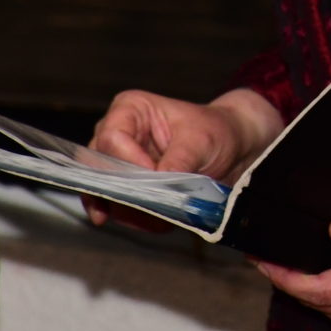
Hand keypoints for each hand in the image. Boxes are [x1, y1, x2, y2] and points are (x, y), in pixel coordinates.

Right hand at [85, 87, 281, 227]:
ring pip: (104, 193)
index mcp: (130, 109)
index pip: (111, 138)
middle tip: (151, 208)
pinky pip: (116, 209)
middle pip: (100, 169)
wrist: (230, 148)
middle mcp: (114, 134)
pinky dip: (137, 219)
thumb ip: (180, 159)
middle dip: (125, 192)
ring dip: (132, 211)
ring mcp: (116, 163)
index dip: (129, 162)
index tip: (155, 177)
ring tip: (161, 218)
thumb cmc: (215, 132)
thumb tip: (161, 180)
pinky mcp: (124, 188)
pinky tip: (159, 221)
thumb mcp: (203, 140)